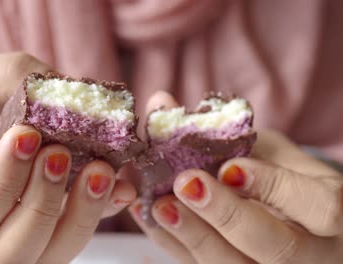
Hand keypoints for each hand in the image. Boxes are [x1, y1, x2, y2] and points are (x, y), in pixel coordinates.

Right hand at [0, 53, 135, 262]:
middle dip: (44, 205)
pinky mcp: (44, 228)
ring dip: (80, 214)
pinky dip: (99, 212)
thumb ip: (13, 80)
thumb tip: (72, 101)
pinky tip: (118, 186)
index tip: (28, 134)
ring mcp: (7, 237)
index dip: (4, 182)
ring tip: (99, 169)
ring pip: (48, 255)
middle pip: (10, 255)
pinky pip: (74, 235)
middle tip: (62, 153)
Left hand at [129, 92, 342, 262]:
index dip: (274, 187)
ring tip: (159, 204)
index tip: (230, 166)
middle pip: (274, 248)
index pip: (319, 208)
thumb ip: (225, 133)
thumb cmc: (280, 177)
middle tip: (186, 183)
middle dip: (226, 215)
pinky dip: (172, 243)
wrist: (287, 218)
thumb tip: (160, 103)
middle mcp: (309, 254)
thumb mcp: (267, 150)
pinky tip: (149, 215)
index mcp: (329, 216)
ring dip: (192, 235)